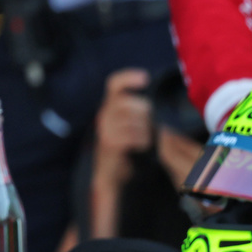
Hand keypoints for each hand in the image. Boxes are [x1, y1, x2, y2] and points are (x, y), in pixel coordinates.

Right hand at [93, 69, 153, 185]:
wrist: (110, 173)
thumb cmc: (124, 148)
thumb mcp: (127, 125)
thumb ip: (132, 112)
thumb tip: (148, 103)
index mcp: (109, 107)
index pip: (114, 84)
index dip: (128, 77)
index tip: (145, 78)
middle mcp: (104, 115)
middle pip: (130, 102)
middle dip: (145, 113)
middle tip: (148, 126)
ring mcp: (105, 128)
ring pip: (134, 120)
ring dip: (145, 130)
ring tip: (144, 140)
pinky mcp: (109, 143)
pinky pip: (134, 136)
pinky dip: (143, 142)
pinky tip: (141, 148)